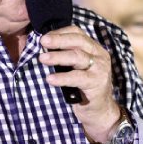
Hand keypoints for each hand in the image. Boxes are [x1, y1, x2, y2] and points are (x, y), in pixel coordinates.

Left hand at [39, 25, 120, 142]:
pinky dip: (62, 78)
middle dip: (58, 40)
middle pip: (78, 41)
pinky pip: (77, 77)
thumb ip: (65, 56)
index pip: (77, 33)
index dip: (60, 32)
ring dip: (58, 57)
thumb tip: (42, 48)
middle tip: (42, 41)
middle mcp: (99, 55)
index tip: (44, 36)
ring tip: (42, 59)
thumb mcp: (76, 68)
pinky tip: (50, 79)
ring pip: (77, 57)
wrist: (99, 111)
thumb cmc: (83, 87)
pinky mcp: (97, 83)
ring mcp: (100, 68)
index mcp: (94, 48)